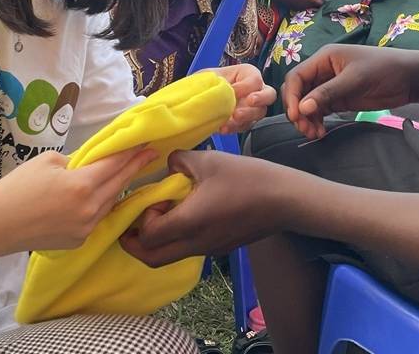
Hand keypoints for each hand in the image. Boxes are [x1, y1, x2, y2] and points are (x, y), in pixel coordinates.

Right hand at [0, 145, 158, 254]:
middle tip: (149, 155)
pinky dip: (100, 205)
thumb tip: (90, 164)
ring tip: (126, 173)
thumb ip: (76, 161)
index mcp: (83, 185)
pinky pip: (96, 219)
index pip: (116, 165)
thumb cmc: (17, 188)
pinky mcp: (78, 241)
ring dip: (118, 187)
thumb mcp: (47, 161)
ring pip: (109, 203)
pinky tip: (100, 196)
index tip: (147, 144)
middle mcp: (90, 209)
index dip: (132, 153)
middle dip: (134, 168)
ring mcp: (85, 229)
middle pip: (119, 184)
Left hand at [120, 150, 284, 266]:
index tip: (152, 199)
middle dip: (136, 244)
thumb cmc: (247, 178)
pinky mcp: (221, 247)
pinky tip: (187, 214)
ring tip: (161, 216)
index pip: (148, 236)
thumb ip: (180, 160)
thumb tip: (168, 162)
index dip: (141, 220)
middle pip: (152, 259)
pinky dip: (177, 240)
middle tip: (134, 224)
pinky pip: (188, 250)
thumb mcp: (209, 160)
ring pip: (170, 257)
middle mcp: (195, 243)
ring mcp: (209, 249)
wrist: (285, 200)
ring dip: (157, 243)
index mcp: (188, 223)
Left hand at [209, 63, 276, 133]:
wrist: (201, 98)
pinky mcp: (245, 121)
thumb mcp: (209, 75)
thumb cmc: (208, 82)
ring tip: (233, 118)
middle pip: (269, 95)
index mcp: (247, 74)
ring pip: (259, 113)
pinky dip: (235, 128)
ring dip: (247, 116)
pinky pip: (246, 126)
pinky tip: (224, 127)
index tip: (232, 90)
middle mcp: (254, 90)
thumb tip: (217, 86)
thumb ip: (214, 79)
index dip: (246, 85)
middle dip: (260, 98)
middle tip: (249, 101)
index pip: (255, 79)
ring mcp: (252, 107)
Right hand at [271, 0, 323, 12]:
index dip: (323, 0)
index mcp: (310, 0)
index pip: (320, 2)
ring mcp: (302, 8)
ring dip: (311, 3)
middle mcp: (307, 5)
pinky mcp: (297, 8)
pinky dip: (305, 4)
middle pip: (315, 5)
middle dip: (317, 1)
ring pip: (309, 6)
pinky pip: (304, 7)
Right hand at [282, 45, 418, 138]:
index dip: (291, 96)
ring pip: (307, 104)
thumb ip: (328, 93)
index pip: (296, 76)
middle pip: (298, 91)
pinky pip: (320, 111)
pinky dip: (317, 121)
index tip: (296, 115)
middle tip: (305, 128)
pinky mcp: (339, 100)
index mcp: (324, 58)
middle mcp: (323, 71)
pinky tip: (321, 132)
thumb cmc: (383, 69)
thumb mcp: (355, 79)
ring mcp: (330, 86)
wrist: (408, 78)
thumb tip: (303, 108)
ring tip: (314, 134)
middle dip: (298, 110)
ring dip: (307, 119)